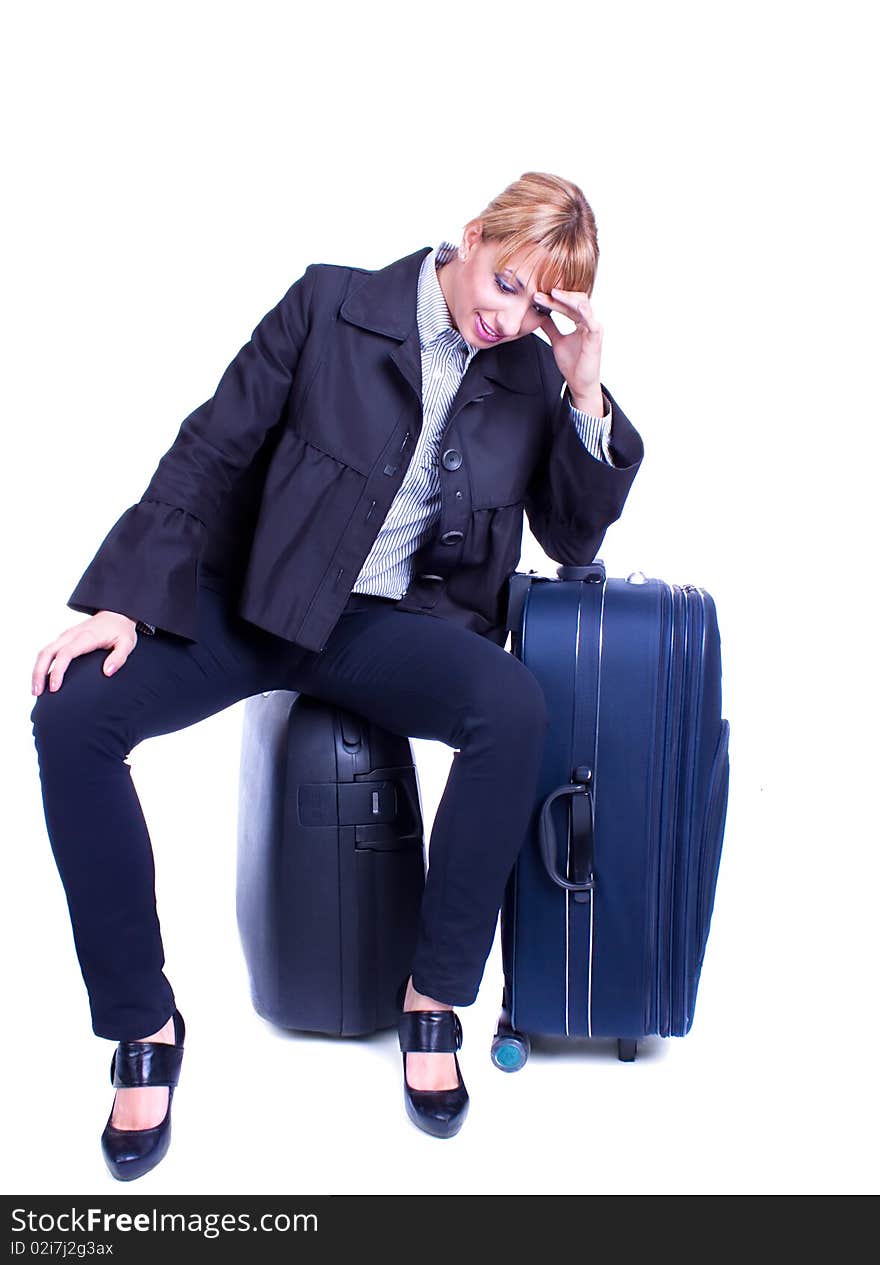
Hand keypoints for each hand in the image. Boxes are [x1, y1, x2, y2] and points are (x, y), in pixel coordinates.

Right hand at [32, 611, 138, 695]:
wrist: (116, 613)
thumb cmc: (121, 630)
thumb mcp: (127, 643)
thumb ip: (119, 658)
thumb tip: (107, 672)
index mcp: (86, 637)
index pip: (65, 654)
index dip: (57, 671)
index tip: (54, 688)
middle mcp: (71, 635)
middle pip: (47, 652)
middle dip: (39, 672)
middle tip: (36, 692)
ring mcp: (66, 636)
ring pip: (44, 651)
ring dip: (37, 670)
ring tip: (36, 690)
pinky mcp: (64, 638)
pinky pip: (48, 651)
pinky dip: (42, 665)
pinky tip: (42, 679)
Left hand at [533, 287, 603, 414]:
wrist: (580, 383)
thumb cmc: (573, 364)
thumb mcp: (556, 341)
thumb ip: (550, 327)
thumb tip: (540, 315)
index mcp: (581, 321)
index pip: (567, 304)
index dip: (552, 299)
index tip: (536, 296)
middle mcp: (589, 322)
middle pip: (575, 299)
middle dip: (558, 295)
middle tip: (540, 292)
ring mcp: (593, 328)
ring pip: (583, 305)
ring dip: (567, 298)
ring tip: (552, 294)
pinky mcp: (596, 337)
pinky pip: (591, 320)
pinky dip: (583, 311)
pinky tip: (574, 305)